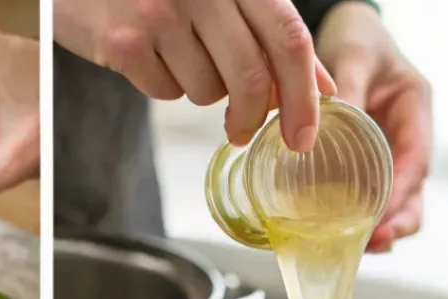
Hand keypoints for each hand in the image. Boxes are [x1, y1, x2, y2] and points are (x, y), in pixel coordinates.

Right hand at [54, 0, 335, 150]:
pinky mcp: (126, 42)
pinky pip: (165, 91)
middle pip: (252, 77)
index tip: (304, 137)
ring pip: (206, 91)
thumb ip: (270, 32)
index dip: (304, 94)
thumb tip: (321, 88)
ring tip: (177, 54)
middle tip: (243, 132)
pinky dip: (162, 83)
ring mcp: (162, 12)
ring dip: (199, 89)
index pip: (288, 37)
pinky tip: (149, 53)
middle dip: (253, 118)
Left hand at [316, 2, 431, 251]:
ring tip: (355, 251)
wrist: (347, 33)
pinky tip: (336, 237)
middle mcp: (405, 139)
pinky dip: (356, 221)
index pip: (416, 164)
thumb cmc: (360, 39)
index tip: (382, 221)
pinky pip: (367, 199)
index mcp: (414, 112)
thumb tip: (328, 122)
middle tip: (370, 245)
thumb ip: (349, 89)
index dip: (401, 197)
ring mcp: (387, 156)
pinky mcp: (365, 166)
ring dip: (378, 230)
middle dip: (396, 224)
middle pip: (412, 195)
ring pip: (393, 204)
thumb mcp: (356, 57)